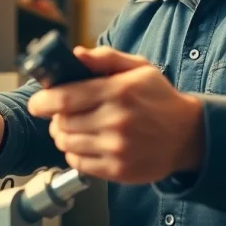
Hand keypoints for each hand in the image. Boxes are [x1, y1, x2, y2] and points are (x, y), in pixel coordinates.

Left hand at [27, 46, 204, 183]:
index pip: (64, 98)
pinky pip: (78, 164)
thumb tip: (77, 55)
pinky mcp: (118, 170)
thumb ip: (106, 58)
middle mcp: (116, 121)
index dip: (43, 101)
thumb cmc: (160, 99)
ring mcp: (117, 148)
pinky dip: (75, 154)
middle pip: (62, 123)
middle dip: (54, 118)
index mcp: (118, 91)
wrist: (188, 135)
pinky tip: (87, 144)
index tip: (38, 103)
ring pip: (67, 144)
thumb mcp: (139, 68)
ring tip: (75, 128)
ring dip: (63, 136)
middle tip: (61, 114)